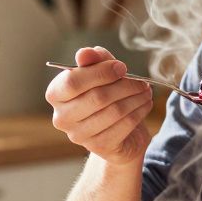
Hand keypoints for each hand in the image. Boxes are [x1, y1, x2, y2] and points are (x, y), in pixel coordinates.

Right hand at [46, 46, 154, 166]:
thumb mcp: (100, 72)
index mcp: (56, 94)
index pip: (73, 82)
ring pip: (114, 111)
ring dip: (136, 98)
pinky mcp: (99, 147)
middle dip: (125, 86)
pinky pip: (124, 125)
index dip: (101, 72)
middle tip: (141, 81)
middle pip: (97, 97)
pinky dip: (139, 112)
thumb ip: (94, 60)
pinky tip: (145, 104)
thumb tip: (85, 53)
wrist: (114, 130)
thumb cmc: (104, 94)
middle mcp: (62, 118)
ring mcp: (79, 135)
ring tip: (146, 90)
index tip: (122, 67)